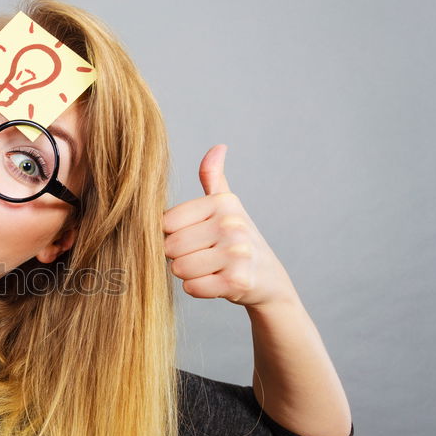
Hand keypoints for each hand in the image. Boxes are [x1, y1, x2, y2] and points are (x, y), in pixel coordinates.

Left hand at [161, 144, 297, 308]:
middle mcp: (232, 224)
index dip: (171, 235)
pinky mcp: (238, 282)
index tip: (193, 238)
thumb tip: (217, 147)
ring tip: (209, 269)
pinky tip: (215, 282)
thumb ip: (214, 179)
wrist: (269, 280)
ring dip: (187, 274)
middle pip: (170, 247)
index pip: (166, 222)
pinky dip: (197, 289)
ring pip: (179, 269)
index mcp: (224, 203)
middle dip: (177, 257)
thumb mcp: (228, 207)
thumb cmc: (238, 242)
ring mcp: (238, 253)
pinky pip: (192, 287)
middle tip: (200, 256)